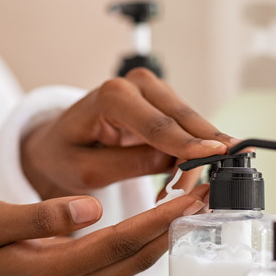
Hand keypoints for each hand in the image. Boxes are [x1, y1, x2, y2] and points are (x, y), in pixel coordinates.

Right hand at [0, 185, 208, 275]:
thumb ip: (38, 216)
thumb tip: (89, 207)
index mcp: (53, 271)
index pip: (118, 244)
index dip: (157, 220)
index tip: (190, 196)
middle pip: (136, 257)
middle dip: (176, 225)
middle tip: (209, 192)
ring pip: (134, 261)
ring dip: (167, 232)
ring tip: (195, 199)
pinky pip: (122, 260)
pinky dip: (147, 237)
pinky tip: (161, 216)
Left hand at [21, 68, 237, 198]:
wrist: (57, 144)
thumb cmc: (65, 155)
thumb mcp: (88, 170)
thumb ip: (130, 165)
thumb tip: (174, 162)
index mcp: (111, 96)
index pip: (157, 124)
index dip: (188, 143)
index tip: (217, 154)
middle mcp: (136, 84)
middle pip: (183, 119)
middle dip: (202, 152)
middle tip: (214, 187)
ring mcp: (153, 90)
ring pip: (191, 125)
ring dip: (194, 158)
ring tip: (175, 192)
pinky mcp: (163, 104)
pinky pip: (188, 130)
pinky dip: (189, 155)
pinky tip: (177, 179)